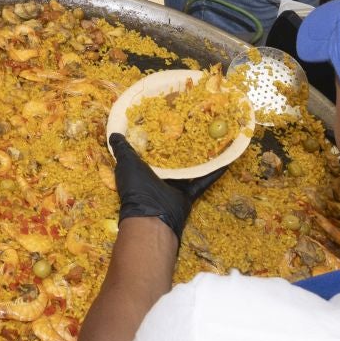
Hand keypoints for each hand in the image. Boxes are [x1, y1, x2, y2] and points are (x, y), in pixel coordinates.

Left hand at [108, 134, 225, 239]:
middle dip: (179, 146)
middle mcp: (158, 178)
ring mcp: (174, 186)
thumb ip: (121, 148)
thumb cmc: (136, 188)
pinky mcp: (188, 194)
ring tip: (210, 141)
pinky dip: (213, 173)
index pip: (149, 151)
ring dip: (198, 158)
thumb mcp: (126, 164)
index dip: (155, 138)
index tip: (165, 123)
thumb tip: (114, 133)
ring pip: (188, 169)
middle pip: (171, 159)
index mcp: (142, 170)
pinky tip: (225, 162)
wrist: (152, 217)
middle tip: (191, 127)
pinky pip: (202, 182)